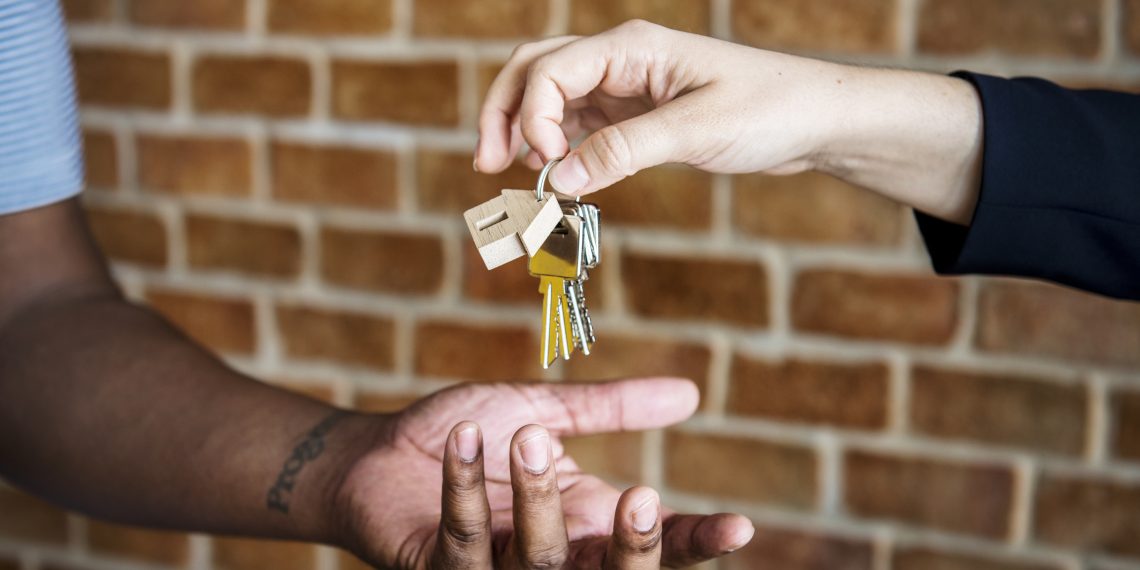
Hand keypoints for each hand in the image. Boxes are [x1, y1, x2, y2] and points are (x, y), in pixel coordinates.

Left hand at [332, 378, 753, 567]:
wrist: (382, 451)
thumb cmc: (471, 435)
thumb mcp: (546, 412)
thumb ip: (612, 408)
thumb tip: (691, 394)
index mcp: (584, 524)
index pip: (652, 548)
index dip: (693, 542)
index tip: (740, 527)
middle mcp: (550, 556)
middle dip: (631, 546)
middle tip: (639, 494)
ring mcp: (496, 568)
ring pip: (537, 562)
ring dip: (536, 497)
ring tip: (528, 434)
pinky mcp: (442, 566)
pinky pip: (464, 538)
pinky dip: (465, 486)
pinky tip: (462, 437)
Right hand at [474, 20, 982, 223]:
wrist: (815, 122)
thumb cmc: (770, 109)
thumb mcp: (695, 131)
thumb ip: (622, 152)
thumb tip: (556, 177)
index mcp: (631, 49)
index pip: (551, 71)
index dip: (531, 116)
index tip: (542, 164)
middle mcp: (620, 61)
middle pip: (534, 72)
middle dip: (504, 113)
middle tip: (486, 164)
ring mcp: (625, 87)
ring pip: (551, 100)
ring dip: (524, 131)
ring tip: (510, 173)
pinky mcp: (636, 115)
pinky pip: (579, 126)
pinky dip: (558, 148)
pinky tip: (555, 174)